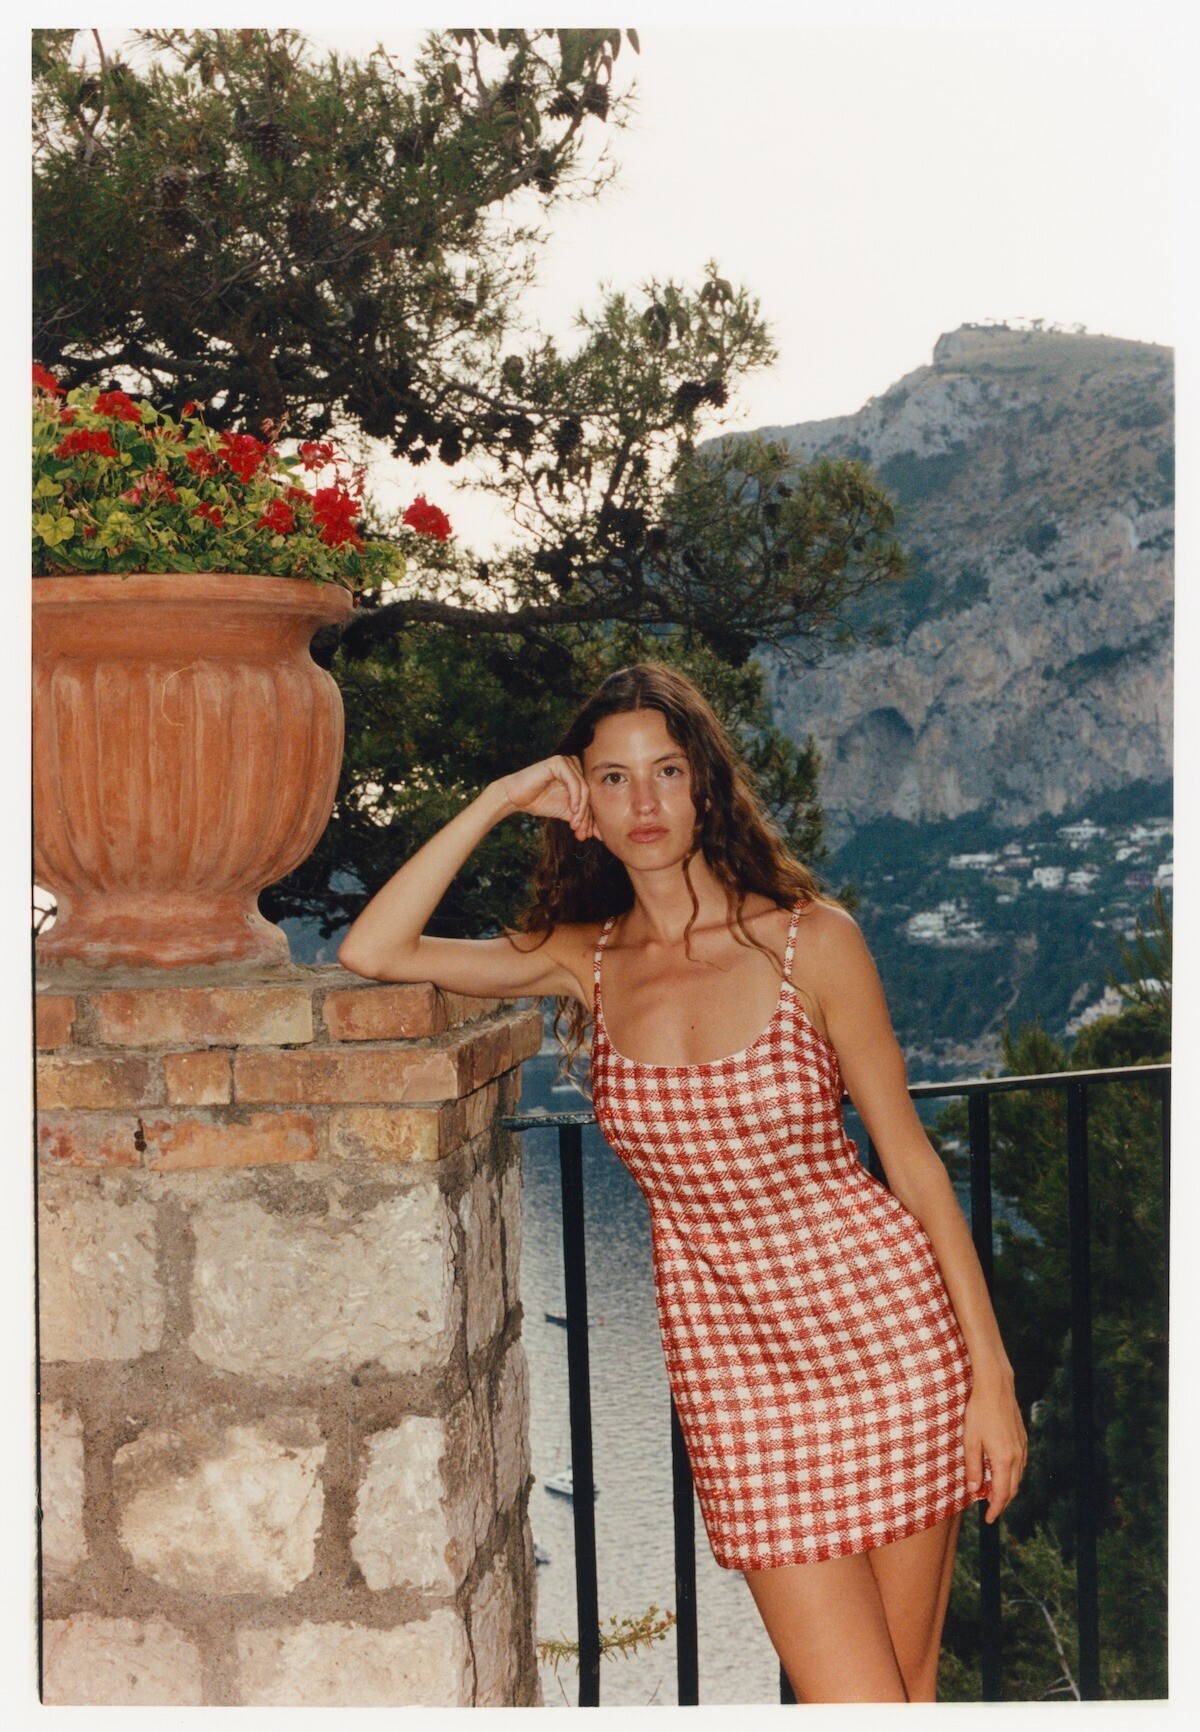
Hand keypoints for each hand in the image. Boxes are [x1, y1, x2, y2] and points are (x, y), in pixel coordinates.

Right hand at [497, 755, 597, 841]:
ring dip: (581, 810)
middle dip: (587, 816)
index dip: (591, 818)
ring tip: (575, 825)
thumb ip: (583, 819)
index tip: (588, 835)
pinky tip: (572, 810)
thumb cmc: (540, 801)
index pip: (591, 797)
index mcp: (579, 775)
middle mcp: (575, 765)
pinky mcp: (558, 762)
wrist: (516, 797)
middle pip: (590, 794)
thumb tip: (602, 835)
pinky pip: (573, 781)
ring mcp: (567, 761)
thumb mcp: (567, 813)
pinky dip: (575, 797)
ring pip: (584, 789)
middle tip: (582, 833)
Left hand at [963, 1378, 1027, 1522]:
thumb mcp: (970, 1440)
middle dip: (1002, 1502)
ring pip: (1018, 1477)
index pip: (1002, 1494)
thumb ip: (973, 1467)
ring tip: (993, 1493)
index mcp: (1003, 1459)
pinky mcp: (1023, 1439)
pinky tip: (1002, 1473)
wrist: (996, 1387)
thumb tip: (974, 1490)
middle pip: (1013, 1489)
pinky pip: (1020, 1464)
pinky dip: (1012, 1475)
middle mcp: (1017, 1456)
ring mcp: (1022, 1447)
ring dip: (1007, 1489)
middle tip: (989, 1510)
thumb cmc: (979, 1412)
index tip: (988, 1519)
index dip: (995, 1509)